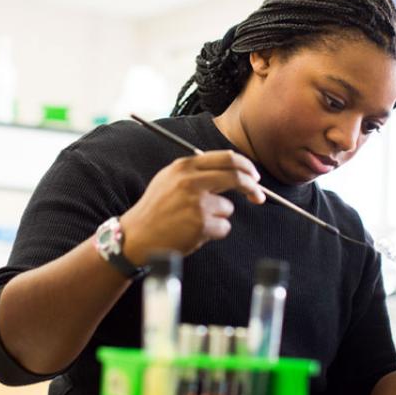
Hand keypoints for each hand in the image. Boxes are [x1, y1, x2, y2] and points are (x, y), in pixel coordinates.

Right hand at [121, 150, 265, 260]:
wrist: (136, 236)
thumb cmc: (155, 209)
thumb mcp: (170, 178)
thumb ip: (196, 171)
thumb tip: (232, 170)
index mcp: (185, 166)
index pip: (227, 158)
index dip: (246, 166)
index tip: (254, 175)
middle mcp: (191, 181)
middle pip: (236, 177)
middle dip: (252, 187)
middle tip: (259, 196)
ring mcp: (196, 203)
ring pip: (228, 208)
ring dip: (219, 217)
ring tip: (195, 221)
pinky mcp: (200, 224)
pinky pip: (224, 227)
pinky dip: (214, 232)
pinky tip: (194, 232)